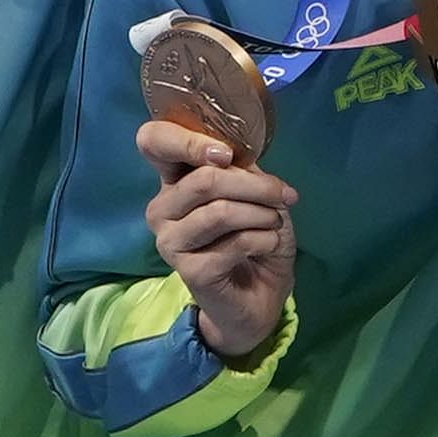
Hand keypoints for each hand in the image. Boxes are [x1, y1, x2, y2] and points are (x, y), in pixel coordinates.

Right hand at [137, 115, 295, 362]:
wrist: (261, 295)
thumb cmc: (255, 239)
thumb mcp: (255, 195)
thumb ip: (240, 170)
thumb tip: (236, 155)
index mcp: (173, 181)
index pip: (153, 141)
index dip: (186, 140)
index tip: (227, 155)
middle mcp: (162, 208)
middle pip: (204, 180)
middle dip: (256, 185)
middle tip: (284, 196)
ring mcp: (170, 241)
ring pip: (220, 212)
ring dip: (262, 214)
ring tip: (275, 223)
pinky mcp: (189, 271)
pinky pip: (235, 243)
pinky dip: (264, 239)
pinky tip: (269, 244)